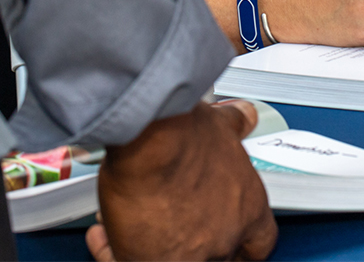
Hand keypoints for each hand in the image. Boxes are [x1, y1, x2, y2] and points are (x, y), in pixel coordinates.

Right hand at [85, 100, 275, 260]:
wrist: (152, 143)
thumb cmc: (183, 133)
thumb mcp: (220, 123)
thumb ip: (234, 125)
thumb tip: (242, 116)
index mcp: (248, 210)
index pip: (258, 243)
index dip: (242, 239)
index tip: (228, 231)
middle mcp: (225, 238)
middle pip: (216, 256)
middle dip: (188, 239)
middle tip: (167, 220)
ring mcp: (191, 256)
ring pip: (169, 261)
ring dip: (147, 243)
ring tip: (129, 220)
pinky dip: (111, 249)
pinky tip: (104, 232)